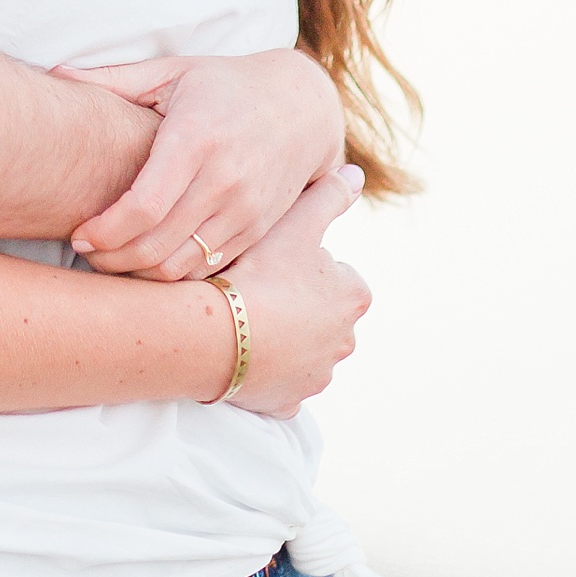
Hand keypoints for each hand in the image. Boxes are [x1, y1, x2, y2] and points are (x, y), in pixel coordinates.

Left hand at [59, 50, 345, 277]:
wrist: (303, 107)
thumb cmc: (226, 84)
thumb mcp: (173, 71)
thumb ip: (114, 79)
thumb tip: (55, 73)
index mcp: (196, 139)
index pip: (144, 207)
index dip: (105, 231)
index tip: (79, 232)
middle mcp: (223, 181)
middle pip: (156, 246)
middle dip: (111, 259)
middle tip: (85, 251)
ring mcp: (244, 211)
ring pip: (181, 267)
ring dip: (139, 274)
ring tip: (111, 259)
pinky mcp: (257, 231)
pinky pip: (207, 270)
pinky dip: (173, 276)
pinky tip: (149, 262)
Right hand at [219, 165, 370, 416]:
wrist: (218, 334)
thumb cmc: (261, 272)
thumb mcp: (297, 221)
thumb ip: (329, 195)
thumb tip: (358, 174)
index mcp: (353, 297)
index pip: (340, 274)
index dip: (306, 263)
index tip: (278, 259)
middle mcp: (344, 341)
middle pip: (322, 314)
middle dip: (298, 303)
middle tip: (258, 285)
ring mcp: (317, 377)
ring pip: (303, 351)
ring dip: (282, 337)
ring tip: (244, 315)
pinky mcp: (288, 403)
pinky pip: (281, 386)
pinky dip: (267, 374)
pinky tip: (243, 354)